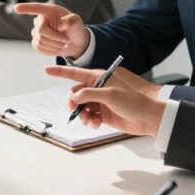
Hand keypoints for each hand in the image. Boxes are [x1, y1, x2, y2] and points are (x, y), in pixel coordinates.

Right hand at [15, 3, 89, 58]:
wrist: (75, 42)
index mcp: (49, 10)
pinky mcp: (36, 42)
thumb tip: (60, 24)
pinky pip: (39, 48)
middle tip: (67, 40)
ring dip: (55, 45)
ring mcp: (36, 31)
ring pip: (40, 41)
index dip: (26, 8)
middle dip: (55, 38)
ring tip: (64, 43)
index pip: (35, 8)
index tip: (16, 8)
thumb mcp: (77, 22)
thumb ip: (71, 20)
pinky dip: (50, 51)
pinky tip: (57, 48)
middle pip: (40, 30)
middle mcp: (40, 19)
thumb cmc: (75, 29)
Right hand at [45, 65, 165, 136]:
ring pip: (81, 107)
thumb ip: (89, 94)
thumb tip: (74, 97)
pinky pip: (89, 117)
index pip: (76, 73)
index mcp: (100, 77)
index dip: (60, 72)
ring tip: (89, 119)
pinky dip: (89, 121)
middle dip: (73, 102)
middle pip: (76, 93)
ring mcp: (100, 102)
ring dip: (82, 114)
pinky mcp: (104, 114)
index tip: (46, 70)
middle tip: (75, 109)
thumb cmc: (133, 101)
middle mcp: (98, 88)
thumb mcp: (109, 94)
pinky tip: (95, 124)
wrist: (148, 117)